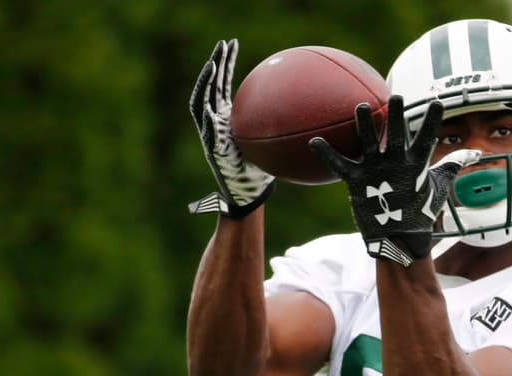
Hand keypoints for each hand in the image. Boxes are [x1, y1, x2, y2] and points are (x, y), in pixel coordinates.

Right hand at [188, 39, 274, 217]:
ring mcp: (210, 135)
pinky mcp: (211, 151)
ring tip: (213, 67)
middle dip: (215, 64)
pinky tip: (211, 109)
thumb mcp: (273, 143)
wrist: (248, 195)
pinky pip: (207, 133)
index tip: (231, 43)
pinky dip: (207, 119)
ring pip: (201, 104)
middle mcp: (214, 123)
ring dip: (205, 85)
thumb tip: (309, 111)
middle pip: (209, 87)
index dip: (225, 64)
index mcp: (226, 117)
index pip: (222, 84)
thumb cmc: (262, 171)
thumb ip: (280, 126)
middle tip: (223, 44)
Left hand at [309, 97, 479, 266]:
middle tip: (395, 97)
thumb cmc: (421, 213)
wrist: (398, 240)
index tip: (436, 102)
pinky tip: (313, 141)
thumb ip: (451, 167)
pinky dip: (326, 154)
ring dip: (364, 124)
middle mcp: (396, 164)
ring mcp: (376, 172)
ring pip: (369, 142)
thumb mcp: (439, 188)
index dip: (432, 120)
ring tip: (359, 106)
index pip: (428, 137)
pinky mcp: (357, 183)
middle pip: (398, 133)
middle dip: (397, 114)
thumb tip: (472, 154)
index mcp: (417, 165)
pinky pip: (340, 165)